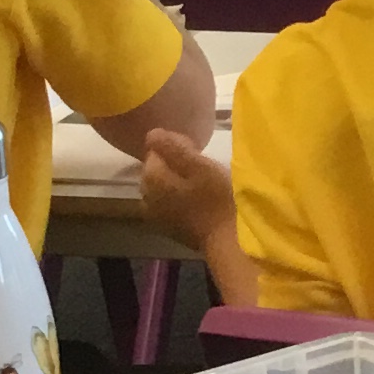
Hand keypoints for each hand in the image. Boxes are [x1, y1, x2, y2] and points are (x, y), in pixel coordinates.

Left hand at [138, 129, 235, 253]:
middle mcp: (146, 195)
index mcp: (152, 178)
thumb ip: (174, 148)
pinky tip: (196, 200)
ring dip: (175, 181)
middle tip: (201, 165)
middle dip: (173, 164)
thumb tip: (151, 133)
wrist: (228, 241)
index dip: (176, 146)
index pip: (155, 150)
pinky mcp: (167, 226)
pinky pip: (167, 202)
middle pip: (156, 168)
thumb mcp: (200, 167)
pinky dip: (177, 197)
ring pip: (161, 186)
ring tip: (199, 182)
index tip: (197, 150)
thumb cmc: (218, 200)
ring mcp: (155, 214)